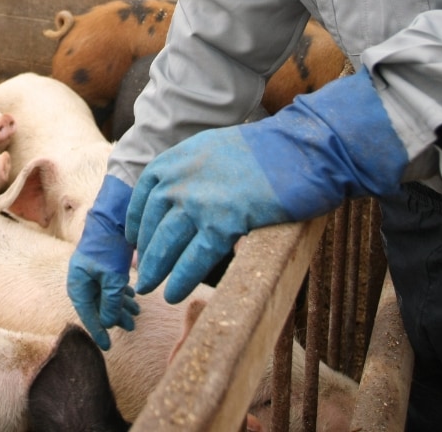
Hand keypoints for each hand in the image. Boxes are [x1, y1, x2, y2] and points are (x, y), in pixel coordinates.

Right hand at [66, 175, 139, 349]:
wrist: (113, 215)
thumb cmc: (108, 246)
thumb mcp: (112, 278)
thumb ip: (111, 303)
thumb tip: (110, 322)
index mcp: (77, 282)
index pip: (87, 313)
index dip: (98, 330)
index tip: (108, 346)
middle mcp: (82, 277)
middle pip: (97, 304)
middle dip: (114, 317)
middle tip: (130, 328)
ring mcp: (93, 269)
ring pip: (106, 294)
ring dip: (120, 305)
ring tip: (136, 315)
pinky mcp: (103, 262)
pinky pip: (111, 284)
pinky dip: (122, 292)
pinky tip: (133, 298)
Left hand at [126, 68, 407, 303]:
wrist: (305, 149)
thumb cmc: (272, 150)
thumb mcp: (220, 148)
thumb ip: (196, 170)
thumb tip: (184, 197)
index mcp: (180, 156)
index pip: (144, 192)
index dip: (137, 220)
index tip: (136, 239)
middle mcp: (182, 176)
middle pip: (152, 221)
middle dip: (145, 251)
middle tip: (143, 272)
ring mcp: (200, 200)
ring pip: (166, 242)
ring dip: (156, 269)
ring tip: (153, 287)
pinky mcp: (223, 223)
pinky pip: (193, 259)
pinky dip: (181, 279)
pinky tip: (173, 294)